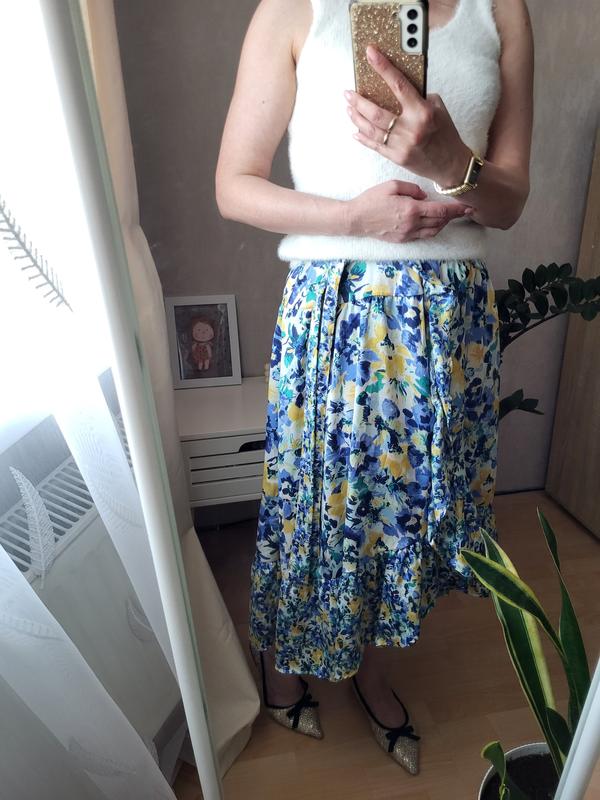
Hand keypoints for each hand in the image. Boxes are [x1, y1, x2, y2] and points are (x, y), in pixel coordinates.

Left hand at [344, 44, 471, 187]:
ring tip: (349, 108)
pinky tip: (355, 130)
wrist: (450, 164)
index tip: (370, 53)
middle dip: (358, 101)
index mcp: (422, 112)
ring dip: (357, 117)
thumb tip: (395, 86)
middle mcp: (410, 129)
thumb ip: (418, 97)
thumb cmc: (445, 133)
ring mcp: (401, 146)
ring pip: (371, 129)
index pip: (398, 84)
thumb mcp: (438, 108)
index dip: (383, 67)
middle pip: (376, 112)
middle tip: (348, 93)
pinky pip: (374, 146)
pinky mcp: (396, 158)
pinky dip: (363, 137)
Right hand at [347, 179, 473, 242]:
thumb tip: (424, 195)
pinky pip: (424, 235)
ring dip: (444, 223)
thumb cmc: (372, 200)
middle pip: (440, 221)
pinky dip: (433, 229)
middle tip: (465, 210)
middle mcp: (412, 224)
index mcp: (412, 210)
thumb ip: (412, 189)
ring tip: (450, 215)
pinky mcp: (403, 239)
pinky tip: (435, 223)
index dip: (457, 209)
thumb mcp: (392, 186)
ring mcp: (408, 234)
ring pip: (434, 231)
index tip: (469, 206)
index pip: (441, 210)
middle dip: (454, 216)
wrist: (356, 220)